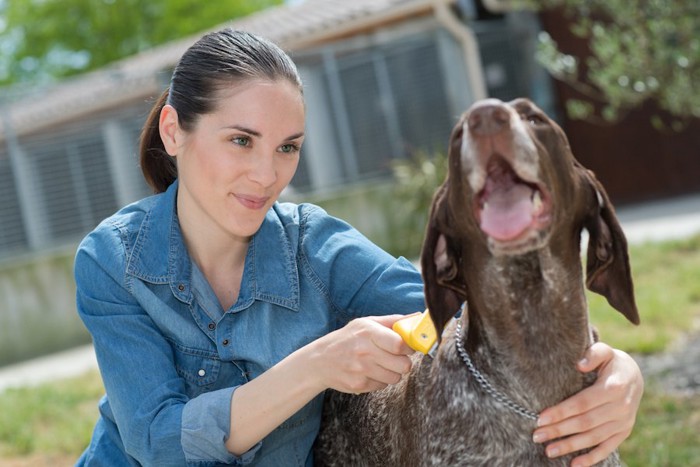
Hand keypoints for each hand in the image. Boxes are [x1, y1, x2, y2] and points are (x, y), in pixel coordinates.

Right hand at [310, 315, 414, 393]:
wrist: (319, 361)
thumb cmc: (347, 339)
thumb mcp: (365, 323)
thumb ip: (392, 321)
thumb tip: (417, 317)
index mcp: (368, 332)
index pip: (399, 344)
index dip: (409, 347)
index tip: (408, 347)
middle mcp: (364, 351)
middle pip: (403, 365)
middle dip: (404, 362)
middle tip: (396, 357)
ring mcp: (361, 370)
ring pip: (396, 377)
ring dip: (393, 372)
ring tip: (381, 364)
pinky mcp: (359, 385)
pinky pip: (383, 385)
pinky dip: (381, 380)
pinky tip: (370, 372)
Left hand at [532, 343, 642, 466]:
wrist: (635, 376)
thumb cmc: (612, 362)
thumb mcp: (606, 351)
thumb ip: (593, 354)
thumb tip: (580, 365)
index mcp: (613, 388)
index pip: (582, 403)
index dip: (560, 412)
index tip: (540, 419)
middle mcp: (621, 407)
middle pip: (584, 423)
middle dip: (559, 431)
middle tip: (537, 436)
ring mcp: (624, 422)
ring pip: (593, 438)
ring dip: (570, 446)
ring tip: (548, 450)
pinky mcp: (624, 432)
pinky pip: (607, 448)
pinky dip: (591, 458)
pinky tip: (574, 464)